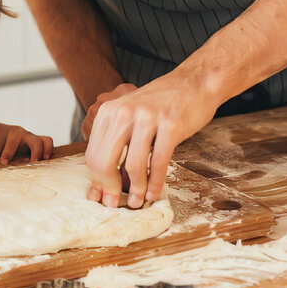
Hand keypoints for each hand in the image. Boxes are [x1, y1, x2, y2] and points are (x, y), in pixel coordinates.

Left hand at [0, 122, 53, 165]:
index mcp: (13, 134)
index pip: (13, 143)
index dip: (8, 153)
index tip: (4, 162)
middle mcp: (25, 135)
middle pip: (36, 141)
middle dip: (36, 153)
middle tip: (33, 164)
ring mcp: (32, 139)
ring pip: (46, 141)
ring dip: (47, 152)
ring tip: (44, 163)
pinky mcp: (37, 145)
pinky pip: (47, 146)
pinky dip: (48, 154)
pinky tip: (44, 165)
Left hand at [84, 74, 218, 209]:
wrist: (193, 83)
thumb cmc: (161, 106)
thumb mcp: (130, 118)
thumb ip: (117, 146)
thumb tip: (103, 185)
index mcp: (109, 112)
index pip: (93, 154)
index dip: (97, 180)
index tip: (101, 198)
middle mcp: (123, 113)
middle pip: (106, 162)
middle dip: (110, 189)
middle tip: (116, 204)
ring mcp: (147, 118)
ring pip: (133, 165)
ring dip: (135, 189)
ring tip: (137, 202)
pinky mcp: (170, 125)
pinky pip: (158, 162)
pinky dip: (155, 182)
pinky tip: (153, 193)